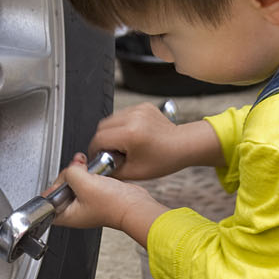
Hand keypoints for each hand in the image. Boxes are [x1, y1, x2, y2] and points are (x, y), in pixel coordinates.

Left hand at [48, 154, 167, 245]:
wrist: (135, 205)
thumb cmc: (114, 205)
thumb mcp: (84, 184)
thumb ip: (70, 172)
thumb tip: (72, 167)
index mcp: (66, 215)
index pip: (47, 200)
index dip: (52, 186)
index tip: (62, 178)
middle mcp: (74, 211)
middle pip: (59, 188)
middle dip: (67, 174)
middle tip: (76, 170)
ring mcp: (85, 202)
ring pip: (73, 182)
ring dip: (78, 171)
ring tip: (85, 166)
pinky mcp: (96, 195)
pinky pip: (86, 180)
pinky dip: (88, 172)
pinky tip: (94, 169)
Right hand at [87, 104, 222, 180]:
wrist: (184, 145)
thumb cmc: (164, 159)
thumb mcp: (135, 172)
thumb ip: (112, 171)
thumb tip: (97, 167)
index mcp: (130, 134)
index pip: (99, 139)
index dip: (95, 151)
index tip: (98, 158)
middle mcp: (133, 117)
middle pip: (101, 127)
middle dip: (101, 141)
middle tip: (110, 153)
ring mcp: (138, 109)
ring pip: (110, 119)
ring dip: (111, 132)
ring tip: (123, 145)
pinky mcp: (142, 106)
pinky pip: (122, 115)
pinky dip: (122, 125)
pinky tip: (132, 136)